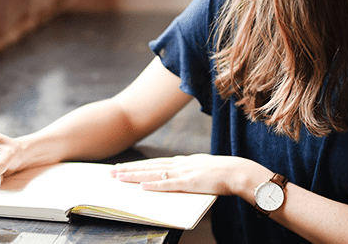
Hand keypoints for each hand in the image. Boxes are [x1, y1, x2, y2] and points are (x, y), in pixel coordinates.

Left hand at [110, 154, 253, 195]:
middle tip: (111, 172)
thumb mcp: (200, 169)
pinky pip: (168, 184)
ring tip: (119, 177)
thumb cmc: (220, 173)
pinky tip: (142, 186)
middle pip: (148, 166)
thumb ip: (187, 172)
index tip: (122, 167)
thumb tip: (176, 177)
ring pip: (153, 173)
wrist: (236, 172)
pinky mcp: (188, 183)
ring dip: (135, 175)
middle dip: (129, 169)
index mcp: (181, 162)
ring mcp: (182, 173)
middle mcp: (178, 164)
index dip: (137, 165)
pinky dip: (154, 185)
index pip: (154, 163)